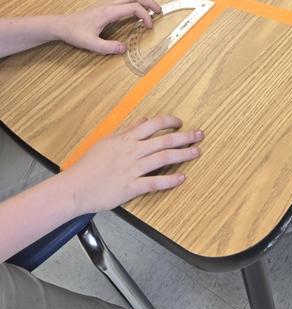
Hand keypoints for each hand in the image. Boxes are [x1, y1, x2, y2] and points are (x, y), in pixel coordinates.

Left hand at [55, 0, 162, 54]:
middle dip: (149, 2)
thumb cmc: (75, 33)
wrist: (62, 25)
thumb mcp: (90, 44)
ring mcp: (107, 2)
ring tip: (150, 6)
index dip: (145, 16)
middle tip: (159, 11)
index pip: (133, 8)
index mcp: (108, 12)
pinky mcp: (104, 3)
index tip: (149, 27)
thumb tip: (124, 48)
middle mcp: (109, 3)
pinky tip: (134, 4)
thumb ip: (108, 47)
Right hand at [65, 115, 203, 212]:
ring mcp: (132, 169)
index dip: (170, 122)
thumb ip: (127, 130)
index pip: (154, 124)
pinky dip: (169, 180)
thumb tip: (144, 120)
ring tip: (196, 152)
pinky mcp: (130, 187)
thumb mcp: (107, 141)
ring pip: (163, 159)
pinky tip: (182, 178)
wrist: (75, 187)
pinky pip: (154, 183)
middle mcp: (132, 151)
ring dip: (182, 155)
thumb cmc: (88, 164)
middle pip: (164, 141)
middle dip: (185, 136)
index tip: (181, 122)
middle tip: (199, 135)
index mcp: (126, 139)